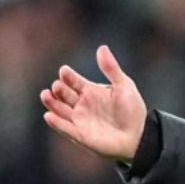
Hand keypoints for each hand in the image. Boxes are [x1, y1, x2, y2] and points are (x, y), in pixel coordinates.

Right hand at [40, 45, 146, 161]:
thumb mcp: (124, 86)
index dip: (68, 76)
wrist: (139, 136)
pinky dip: (56, 123)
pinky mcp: (80, 134)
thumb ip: (111, 69)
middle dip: (59, 88)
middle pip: (64, 94)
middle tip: (58, 86)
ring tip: (46, 95)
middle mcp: (82, 104)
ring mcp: (80, 119)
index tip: (64, 71)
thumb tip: (102, 48)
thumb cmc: (132, 111)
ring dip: (51, 102)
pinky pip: (64, 128)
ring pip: (60, 109)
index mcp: (91, 91)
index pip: (73, 80)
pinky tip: (49, 115)